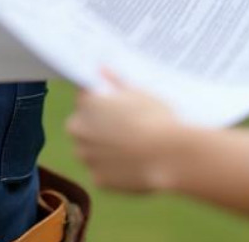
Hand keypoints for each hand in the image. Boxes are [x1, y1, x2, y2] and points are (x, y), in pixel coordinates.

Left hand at [67, 70, 187, 192]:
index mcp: (87, 104)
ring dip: (102, 148)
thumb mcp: (139, 93)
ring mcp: (87, 156)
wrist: (169, 155)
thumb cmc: (156, 118)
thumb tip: (101, 69)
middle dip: (97, 126)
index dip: (102, 101)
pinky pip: (102, 171)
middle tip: (125, 128)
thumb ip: (116, 81)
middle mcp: (79, 129)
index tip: (117, 107)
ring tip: (132, 147)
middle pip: (82, 124)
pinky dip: (113, 169)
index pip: (85, 98)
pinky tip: (134, 164)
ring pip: (89, 150)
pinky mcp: (98, 179)